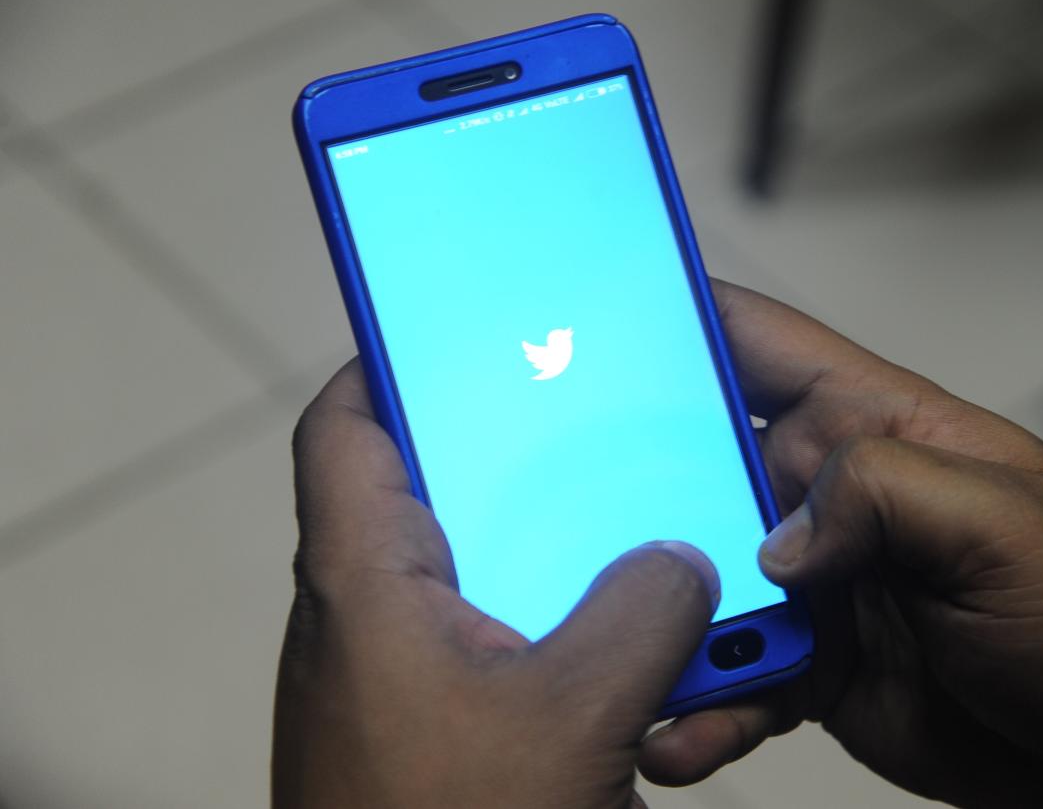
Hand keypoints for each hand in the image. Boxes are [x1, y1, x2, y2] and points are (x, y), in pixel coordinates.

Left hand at [272, 361, 719, 808]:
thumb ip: (640, 617)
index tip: (469, 332)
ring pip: (484, 579)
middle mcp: (371, 620)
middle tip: (599, 434)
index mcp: (366, 584)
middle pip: (438, 496)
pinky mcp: (440, 729)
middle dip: (523, 466)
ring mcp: (403, 680)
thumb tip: (679, 562)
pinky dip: (562, 638)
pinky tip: (632, 662)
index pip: (345, 431)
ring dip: (560, 566)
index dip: (393, 364)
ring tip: (642, 549)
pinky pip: (503, 649)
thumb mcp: (573, 715)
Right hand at [639, 282, 1042, 807]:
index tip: (601, 319)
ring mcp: (815, 581)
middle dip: (636, 483)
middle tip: (572, 516)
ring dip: (659, 613)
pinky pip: (733, 673)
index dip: (683, 318)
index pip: (762, 343)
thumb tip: (780, 539)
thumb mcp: (1006, 525)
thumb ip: (888, 491)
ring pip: (700, 576)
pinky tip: (676, 734)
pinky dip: (701, 704)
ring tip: (623, 660)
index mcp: (877, 425)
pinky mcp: (809, 660)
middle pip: (701, 461)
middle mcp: (833, 495)